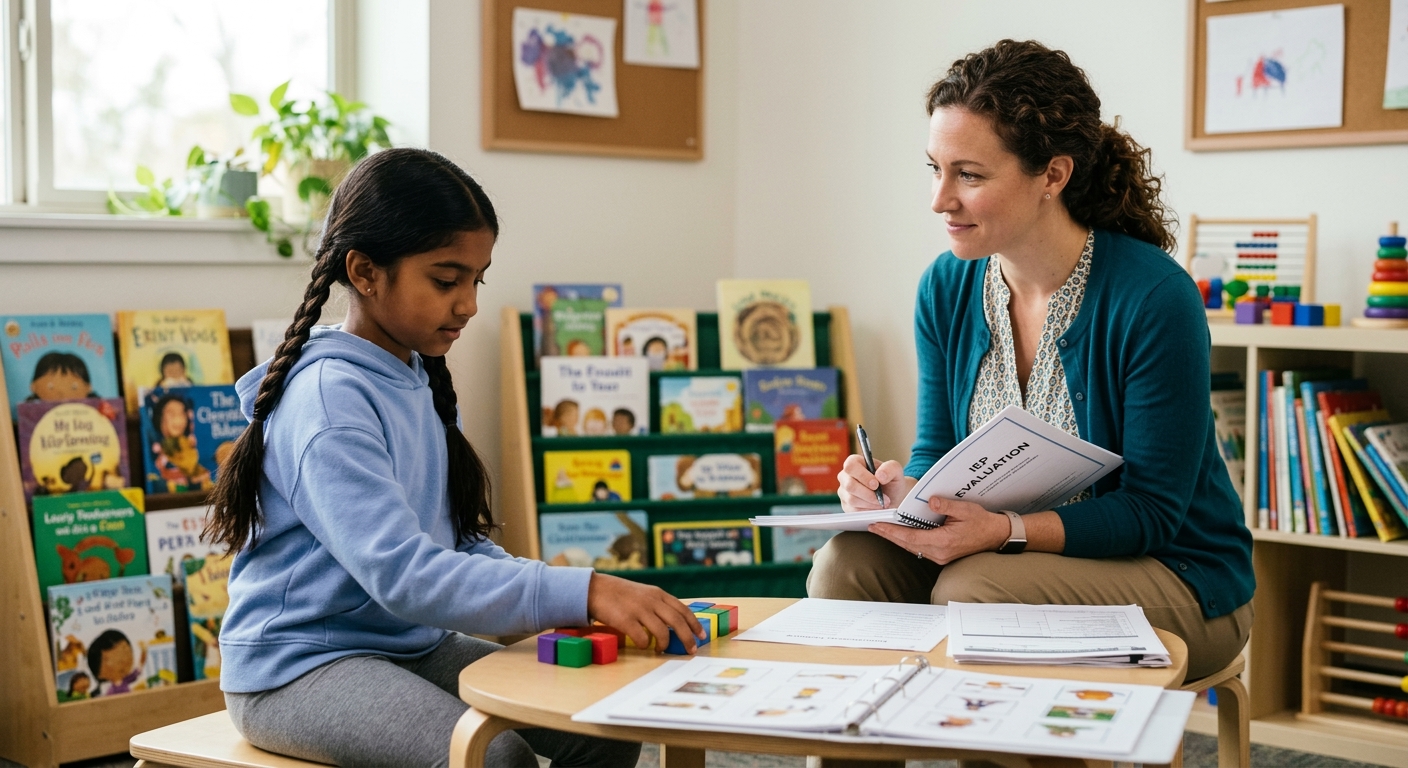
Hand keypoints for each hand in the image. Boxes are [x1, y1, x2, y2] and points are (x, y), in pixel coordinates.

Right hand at [586, 573, 704, 652]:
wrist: (595, 589)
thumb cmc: (620, 594)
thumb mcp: (643, 593)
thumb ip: (658, 604)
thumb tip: (675, 623)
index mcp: (658, 594)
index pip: (683, 610)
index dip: (695, 624)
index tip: (701, 636)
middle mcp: (651, 601)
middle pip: (677, 622)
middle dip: (687, 638)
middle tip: (691, 650)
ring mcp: (639, 610)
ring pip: (662, 632)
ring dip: (665, 645)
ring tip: (661, 650)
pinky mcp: (625, 620)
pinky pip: (643, 638)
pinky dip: (646, 645)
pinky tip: (644, 645)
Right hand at [837, 455, 909, 510]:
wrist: (892, 498)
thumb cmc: (891, 482)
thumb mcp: (896, 471)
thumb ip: (890, 468)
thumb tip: (880, 475)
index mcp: (855, 463)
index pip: (850, 466)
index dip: (862, 475)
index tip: (876, 484)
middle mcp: (846, 476)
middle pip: (850, 485)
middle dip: (868, 494)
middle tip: (883, 497)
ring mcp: (844, 492)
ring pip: (851, 499)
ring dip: (870, 503)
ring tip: (882, 503)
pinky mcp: (846, 506)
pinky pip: (853, 511)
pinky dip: (867, 510)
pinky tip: (876, 508)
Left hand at [867, 496, 1009, 563]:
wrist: (996, 536)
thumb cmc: (982, 522)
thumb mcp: (966, 509)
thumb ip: (947, 505)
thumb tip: (931, 501)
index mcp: (943, 542)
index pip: (910, 537)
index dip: (892, 531)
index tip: (877, 525)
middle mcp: (939, 553)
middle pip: (907, 544)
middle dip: (888, 535)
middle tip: (871, 526)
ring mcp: (940, 557)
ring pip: (912, 547)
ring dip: (896, 538)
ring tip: (881, 529)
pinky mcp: (941, 556)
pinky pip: (919, 548)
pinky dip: (907, 541)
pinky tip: (899, 534)